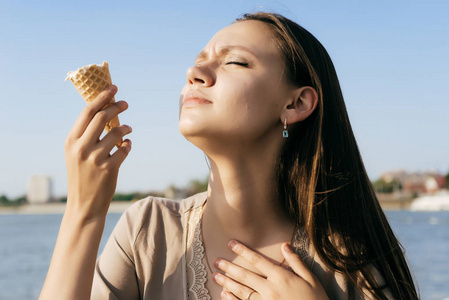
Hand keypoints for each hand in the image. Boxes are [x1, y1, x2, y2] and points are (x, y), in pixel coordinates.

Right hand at [64, 85, 131, 219]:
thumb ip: (86, 135)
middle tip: (125, 103)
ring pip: (117, 133)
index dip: (101, 98)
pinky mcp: (109, 169)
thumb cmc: (82, 176)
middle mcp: (81, 148)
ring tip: (128, 130)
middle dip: (116, 106)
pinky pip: (125, 149)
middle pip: (102, 117)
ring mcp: (95, 159)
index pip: (87, 112)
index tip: (112, 88)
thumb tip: (104, 112)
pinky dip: (128, 145)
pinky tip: (127, 145)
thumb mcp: (76, 154)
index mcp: (71, 141)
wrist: (84, 205)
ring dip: (126, 128)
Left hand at [212, 240, 328, 299]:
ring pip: (242, 290)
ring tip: (215, 276)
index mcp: (281, 277)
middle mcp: (271, 289)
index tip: (231, 243)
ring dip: (227, 282)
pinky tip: (224, 294)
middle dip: (229, 267)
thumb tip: (285, 245)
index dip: (243, 251)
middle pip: (245, 275)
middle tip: (216, 260)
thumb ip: (296, 262)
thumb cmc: (316, 299)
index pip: (257, 260)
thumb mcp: (310, 279)